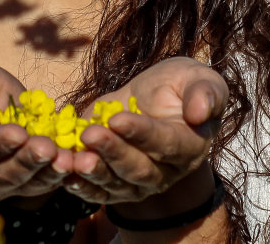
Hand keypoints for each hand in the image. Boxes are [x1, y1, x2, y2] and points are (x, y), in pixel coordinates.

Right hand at [0, 62, 76, 201]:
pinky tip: (78, 163)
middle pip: (3, 175)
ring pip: (27, 185)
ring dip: (49, 173)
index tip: (18, 133)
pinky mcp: (29, 184)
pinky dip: (63, 175)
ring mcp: (5, 183)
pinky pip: (47, 184)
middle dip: (28, 161)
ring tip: (67, 159)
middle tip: (48, 148)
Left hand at [59, 56, 226, 208]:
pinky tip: (63, 170)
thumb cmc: (180, 86)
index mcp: (188, 145)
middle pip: (138, 169)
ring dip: (92, 173)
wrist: (158, 99)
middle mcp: (166, 171)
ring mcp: (138, 182)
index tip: (118, 118)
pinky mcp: (114, 184)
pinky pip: (97, 191)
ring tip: (72, 159)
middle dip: (112, 152)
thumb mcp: (197, 78)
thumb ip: (206, 93)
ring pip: (115, 184)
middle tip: (89, 135)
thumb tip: (201, 111)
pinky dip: (78, 184)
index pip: (165, 143)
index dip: (142, 133)